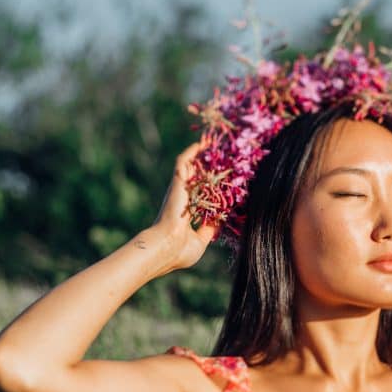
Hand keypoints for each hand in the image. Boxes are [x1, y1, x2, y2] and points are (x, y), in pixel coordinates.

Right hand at [149, 143, 219, 270]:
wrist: (166, 248)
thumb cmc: (181, 251)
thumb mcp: (201, 240)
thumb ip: (211, 229)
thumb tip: (221, 221)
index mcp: (189, 212)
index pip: (203, 194)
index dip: (213, 185)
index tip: (225, 177)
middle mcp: (183, 198)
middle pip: (197, 175)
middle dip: (208, 164)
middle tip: (221, 152)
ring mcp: (179, 190)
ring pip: (191, 165)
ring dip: (201, 153)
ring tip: (212, 140)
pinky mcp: (177, 183)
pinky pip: (183, 161)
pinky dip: (192, 151)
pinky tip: (202, 142)